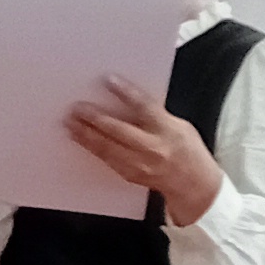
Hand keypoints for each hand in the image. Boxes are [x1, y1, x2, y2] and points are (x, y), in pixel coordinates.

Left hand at [64, 80, 223, 225]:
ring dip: (85, 134)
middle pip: (118, 130)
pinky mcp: (130, 174)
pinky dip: (91, 148)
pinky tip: (79, 138)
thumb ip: (154, 114)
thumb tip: (127, 98)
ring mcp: (140, 164)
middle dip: (95, 118)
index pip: (144, 106)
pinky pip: (106, 160)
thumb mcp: (178, 125)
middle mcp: (153, 148)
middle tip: (77, 107)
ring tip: (70, 122)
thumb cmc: (187, 151)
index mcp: (168, 130)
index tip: (108, 80)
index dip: (125, 92)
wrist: (194, 184)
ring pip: (107, 147)